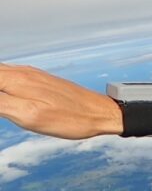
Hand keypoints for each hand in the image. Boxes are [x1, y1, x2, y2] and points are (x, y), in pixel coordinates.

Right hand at [0, 63, 123, 138]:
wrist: (102, 113)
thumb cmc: (68, 119)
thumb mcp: (28, 115)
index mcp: (14, 79)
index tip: (4, 107)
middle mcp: (20, 72)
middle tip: (5, 108)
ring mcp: (30, 75)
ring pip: (0, 72)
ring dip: (0, 86)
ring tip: (6, 105)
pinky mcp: (38, 80)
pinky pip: (8, 75)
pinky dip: (2, 81)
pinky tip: (7, 94)